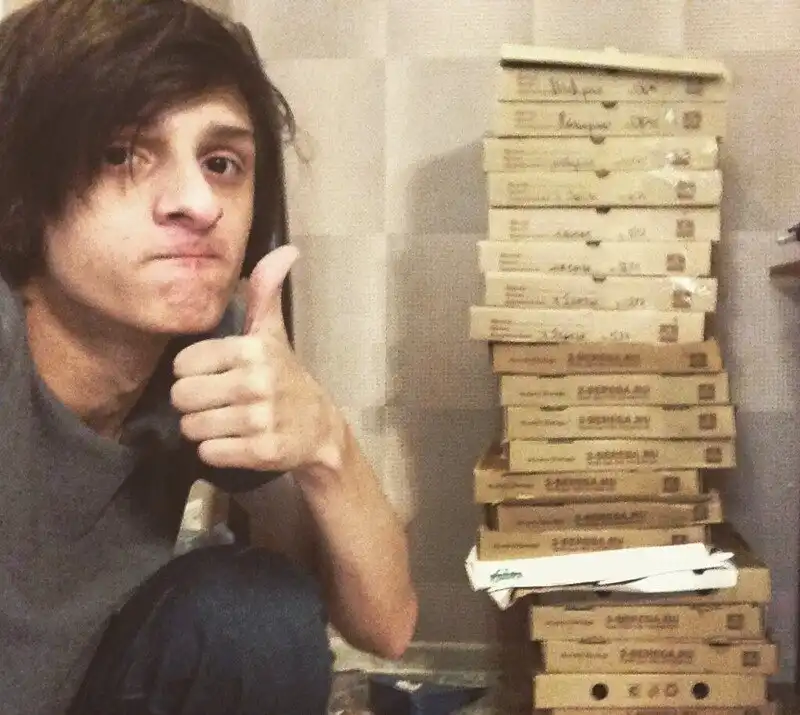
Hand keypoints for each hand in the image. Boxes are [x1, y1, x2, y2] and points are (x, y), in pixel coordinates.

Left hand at [171, 245, 344, 474]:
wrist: (320, 429)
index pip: (183, 364)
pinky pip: (208, 453)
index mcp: (251, 350)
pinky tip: (237, 442)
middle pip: (182, 397)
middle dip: (194, 404)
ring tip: (226, 422)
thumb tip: (287, 250)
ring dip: (203, 429)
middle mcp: (255, 382)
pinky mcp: (261, 452)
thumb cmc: (286, 377)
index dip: (193, 373)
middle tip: (217, 403)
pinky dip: (216, 452)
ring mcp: (259, 419)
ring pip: (192, 427)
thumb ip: (266, 293)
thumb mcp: (274, 334)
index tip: (215, 377)